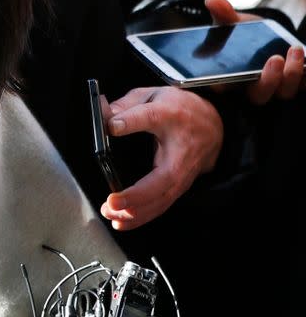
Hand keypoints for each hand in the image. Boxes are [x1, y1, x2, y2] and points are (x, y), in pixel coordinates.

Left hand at [100, 86, 222, 229]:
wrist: (213, 124)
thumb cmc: (179, 110)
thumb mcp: (152, 95)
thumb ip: (125, 105)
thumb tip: (102, 115)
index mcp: (170, 116)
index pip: (151, 117)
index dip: (131, 121)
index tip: (112, 125)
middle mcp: (179, 150)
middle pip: (162, 179)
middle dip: (137, 195)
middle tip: (112, 201)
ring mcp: (183, 174)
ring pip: (162, 200)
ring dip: (135, 212)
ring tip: (110, 213)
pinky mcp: (179, 187)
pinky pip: (161, 205)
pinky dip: (141, 216)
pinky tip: (122, 221)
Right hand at [205, 0, 304, 103]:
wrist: (265, 36)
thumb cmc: (243, 34)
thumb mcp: (233, 23)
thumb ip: (222, 14)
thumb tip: (212, 0)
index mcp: (230, 78)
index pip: (223, 89)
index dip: (224, 87)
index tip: (225, 81)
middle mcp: (251, 88)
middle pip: (258, 96)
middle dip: (269, 80)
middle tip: (274, 59)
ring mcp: (274, 88)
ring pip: (283, 93)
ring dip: (291, 75)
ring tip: (294, 50)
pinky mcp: (293, 82)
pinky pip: (302, 86)